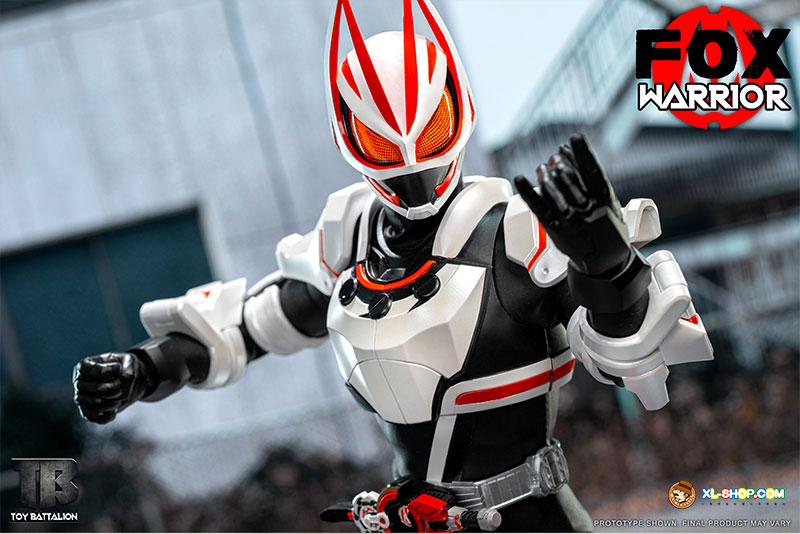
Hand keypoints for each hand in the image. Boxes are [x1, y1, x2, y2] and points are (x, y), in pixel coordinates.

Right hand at [73, 352, 150, 423]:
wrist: (124, 382)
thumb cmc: (123, 368)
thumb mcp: (129, 361)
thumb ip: (128, 369)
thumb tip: (122, 381)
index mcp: (84, 366)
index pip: (94, 371)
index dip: (110, 372)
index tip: (118, 368)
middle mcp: (79, 382)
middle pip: (99, 389)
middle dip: (118, 389)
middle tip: (122, 387)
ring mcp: (80, 398)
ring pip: (99, 404)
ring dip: (115, 402)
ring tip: (119, 397)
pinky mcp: (85, 411)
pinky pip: (94, 418)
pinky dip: (108, 416)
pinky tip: (114, 411)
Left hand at [514, 134, 630, 275]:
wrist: (605, 263)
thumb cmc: (608, 229)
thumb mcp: (612, 204)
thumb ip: (592, 180)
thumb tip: (569, 152)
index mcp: (605, 201)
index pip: (593, 172)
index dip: (582, 153)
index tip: (574, 138)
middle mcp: (587, 210)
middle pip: (568, 179)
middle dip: (559, 163)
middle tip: (554, 158)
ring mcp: (570, 220)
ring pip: (552, 190)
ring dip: (545, 174)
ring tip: (543, 167)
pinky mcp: (555, 230)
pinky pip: (538, 208)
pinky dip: (528, 192)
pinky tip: (521, 179)